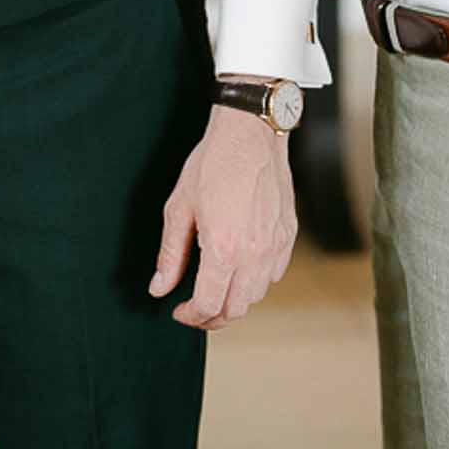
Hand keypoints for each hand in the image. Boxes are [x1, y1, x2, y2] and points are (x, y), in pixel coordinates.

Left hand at [150, 104, 298, 329]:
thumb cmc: (213, 162)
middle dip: (212, 316)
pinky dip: (256, 280)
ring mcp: (276, 245)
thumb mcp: (180, 206)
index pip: (209, 306)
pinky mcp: (288, 234)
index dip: (191, 316)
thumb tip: (159, 287)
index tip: (179, 311)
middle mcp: (254, 253)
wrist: (250, 131)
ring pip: (257, 295)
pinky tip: (240, 266)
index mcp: (223, 249)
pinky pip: (274, 274)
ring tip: (216, 286)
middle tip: (195, 307)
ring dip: (235, 299)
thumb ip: (170, 253)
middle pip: (236, 310)